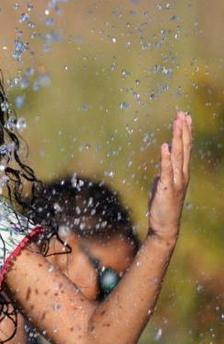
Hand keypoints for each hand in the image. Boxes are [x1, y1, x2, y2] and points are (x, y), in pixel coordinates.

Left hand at [147, 111, 191, 244]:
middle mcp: (182, 175)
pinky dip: (166, 158)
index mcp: (181, 174)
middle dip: (183, 130)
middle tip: (182, 113)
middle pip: (184, 148)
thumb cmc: (163, 208)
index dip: (185, 133)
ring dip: (177, 138)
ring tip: (177, 122)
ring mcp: (176, 181)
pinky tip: (165, 145)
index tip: (185, 117)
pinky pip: (166, 170)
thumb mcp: (163, 189)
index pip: (185, 149)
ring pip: (178, 155)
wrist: (165, 228)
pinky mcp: (166, 188)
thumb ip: (164, 179)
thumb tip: (160, 174)